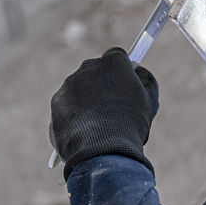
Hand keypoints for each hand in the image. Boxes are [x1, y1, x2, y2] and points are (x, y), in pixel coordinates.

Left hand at [51, 48, 158, 179]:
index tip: (125, 82)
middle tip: (112, 107)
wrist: (103, 147)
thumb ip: (146, 81)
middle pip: (95, 72)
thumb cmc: (131, 123)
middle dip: (102, 85)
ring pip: (79, 90)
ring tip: (99, 126)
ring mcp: (69, 84)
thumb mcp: (149, 102)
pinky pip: (68, 107)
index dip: (121, 70)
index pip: (116, 57)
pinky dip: (75, 117)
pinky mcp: (56, 102)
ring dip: (87, 102)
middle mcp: (88, 67)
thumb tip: (138, 72)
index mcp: (113, 62)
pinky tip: (86, 133)